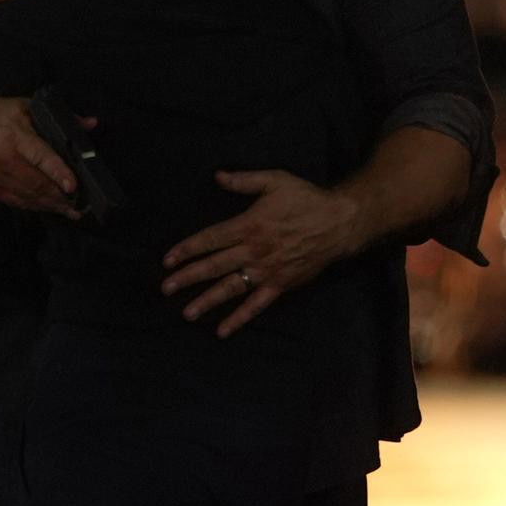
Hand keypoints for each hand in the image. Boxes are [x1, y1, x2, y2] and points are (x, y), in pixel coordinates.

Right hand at [0, 97, 80, 218]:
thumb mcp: (26, 107)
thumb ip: (60, 117)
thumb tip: (92, 124)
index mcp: (14, 134)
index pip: (40, 156)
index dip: (58, 172)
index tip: (73, 186)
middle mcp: (2, 157)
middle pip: (36, 183)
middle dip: (60, 197)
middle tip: (81, 205)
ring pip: (27, 196)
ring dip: (50, 205)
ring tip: (70, 211)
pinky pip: (15, 201)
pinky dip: (34, 206)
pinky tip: (48, 207)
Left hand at [160, 169, 366, 336]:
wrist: (339, 222)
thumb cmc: (306, 199)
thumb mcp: (275, 180)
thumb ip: (244, 180)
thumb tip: (217, 176)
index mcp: (249, 225)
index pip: (210, 239)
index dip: (187, 249)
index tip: (168, 260)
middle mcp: (254, 250)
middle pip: (214, 266)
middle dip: (188, 277)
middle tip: (166, 288)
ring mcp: (267, 270)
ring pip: (231, 288)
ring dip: (207, 301)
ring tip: (187, 313)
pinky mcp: (281, 284)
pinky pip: (256, 304)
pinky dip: (239, 318)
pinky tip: (222, 330)